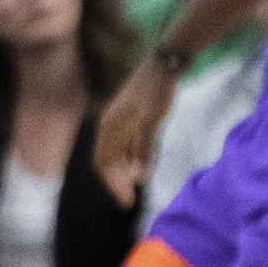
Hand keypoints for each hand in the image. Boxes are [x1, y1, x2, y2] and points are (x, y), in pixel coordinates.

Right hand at [96, 56, 175, 202]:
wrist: (163, 64)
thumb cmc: (156, 91)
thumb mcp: (151, 121)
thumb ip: (144, 149)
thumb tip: (138, 178)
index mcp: (110, 127)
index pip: (104, 163)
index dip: (113, 184)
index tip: (126, 202)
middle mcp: (109, 125)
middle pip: (107, 161)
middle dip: (116, 182)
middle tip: (130, 200)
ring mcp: (118, 121)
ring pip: (114, 153)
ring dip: (122, 172)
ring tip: (133, 188)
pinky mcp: (129, 117)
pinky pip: (123, 144)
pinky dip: (128, 158)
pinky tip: (138, 166)